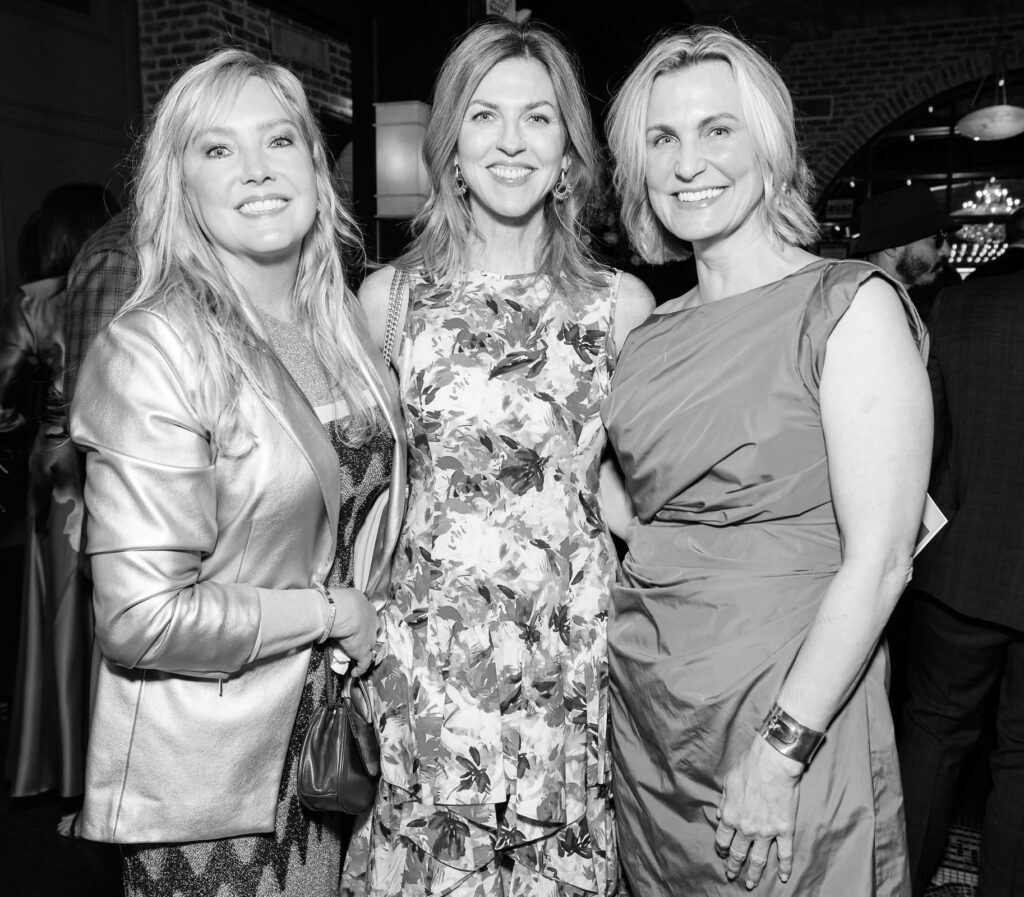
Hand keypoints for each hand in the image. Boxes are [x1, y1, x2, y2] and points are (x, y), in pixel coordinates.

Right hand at [328, 588, 377, 675]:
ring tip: (356, 655)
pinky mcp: (364, 651)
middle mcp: (373, 622)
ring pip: (370, 646)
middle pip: (373, 630)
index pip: (368, 616)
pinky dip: (360, 669)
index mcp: (367, 607)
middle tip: (358, 638)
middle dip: (368, 634)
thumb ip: (347, 601)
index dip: (364, 621)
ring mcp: (370, 638)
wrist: (343, 612)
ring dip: (365, 650)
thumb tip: (338, 602)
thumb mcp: (347, 596)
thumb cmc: (341, 601)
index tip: (357, 624)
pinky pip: (364, 663)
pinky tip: (354, 672)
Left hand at [714, 734, 803, 889]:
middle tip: (731, 875)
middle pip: (738, 853)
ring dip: (754, 874)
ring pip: (759, 860)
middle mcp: (746, 828)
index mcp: (730, 816)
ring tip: (751, 884)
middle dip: (734, 866)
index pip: (723, 840)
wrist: (772, 763)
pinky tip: (783, 877)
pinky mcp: (784, 831)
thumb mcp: (727, 781)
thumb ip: (724, 801)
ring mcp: (766, 832)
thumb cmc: (749, 768)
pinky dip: (784, 867)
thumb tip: (719, 815)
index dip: (721, 849)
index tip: (722, 853)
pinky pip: (785, 854)